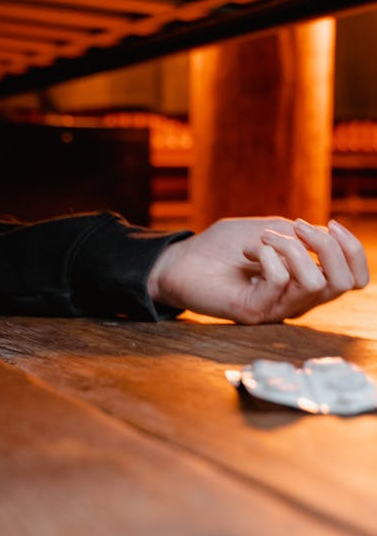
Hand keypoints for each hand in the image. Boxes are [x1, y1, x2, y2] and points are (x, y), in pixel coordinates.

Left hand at [147, 217, 368, 322]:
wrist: (181, 260)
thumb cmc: (224, 246)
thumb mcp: (272, 231)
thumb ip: (302, 237)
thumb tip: (328, 236)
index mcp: (306, 281)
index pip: (355, 279)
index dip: (353, 251)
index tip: (330, 223)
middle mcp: (296, 300)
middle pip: (343, 283)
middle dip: (327, 246)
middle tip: (295, 227)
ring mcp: (275, 309)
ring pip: (315, 283)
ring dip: (291, 247)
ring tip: (261, 238)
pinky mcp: (253, 311)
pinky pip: (279, 282)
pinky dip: (269, 255)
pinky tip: (248, 250)